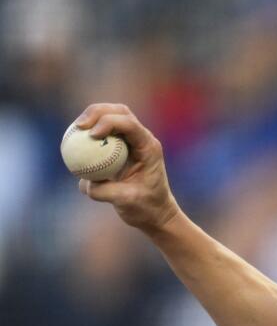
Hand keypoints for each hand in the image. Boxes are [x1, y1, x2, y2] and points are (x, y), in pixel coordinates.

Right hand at [73, 103, 181, 234]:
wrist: (154, 213)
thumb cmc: (145, 208)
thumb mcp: (127, 202)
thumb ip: (105, 191)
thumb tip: (84, 182)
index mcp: (148, 147)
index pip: (129, 124)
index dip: (109, 122)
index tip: (92, 134)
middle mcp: (141, 140)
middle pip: (119, 112)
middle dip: (97, 112)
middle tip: (79, 126)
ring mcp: (131, 142)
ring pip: (110, 117)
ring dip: (92, 118)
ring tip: (75, 129)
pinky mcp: (120, 148)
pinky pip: (102, 133)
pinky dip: (88, 133)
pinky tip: (73, 141)